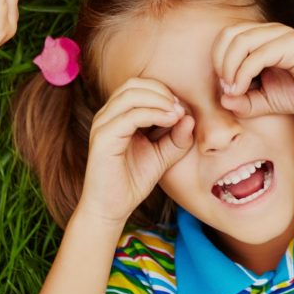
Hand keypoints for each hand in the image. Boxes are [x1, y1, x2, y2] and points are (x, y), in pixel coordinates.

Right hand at [79, 79, 194, 224]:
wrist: (111, 208)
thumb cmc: (133, 181)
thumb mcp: (162, 156)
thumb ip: (176, 138)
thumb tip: (190, 117)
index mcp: (117, 115)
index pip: (138, 86)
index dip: (162, 91)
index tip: (182, 108)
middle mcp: (106, 115)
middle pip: (134, 84)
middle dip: (161, 91)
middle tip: (180, 107)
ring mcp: (102, 124)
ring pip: (131, 94)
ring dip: (159, 99)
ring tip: (177, 113)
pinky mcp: (104, 138)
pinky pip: (130, 116)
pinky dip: (153, 113)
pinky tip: (170, 121)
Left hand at [212, 22, 293, 118]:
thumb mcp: (266, 101)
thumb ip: (244, 101)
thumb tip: (223, 99)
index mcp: (262, 37)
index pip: (227, 36)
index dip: (217, 59)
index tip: (224, 86)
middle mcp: (270, 31)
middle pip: (229, 33)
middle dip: (219, 60)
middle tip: (225, 86)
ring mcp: (282, 35)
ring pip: (240, 40)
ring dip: (229, 66)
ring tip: (233, 89)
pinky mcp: (292, 45)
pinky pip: (258, 54)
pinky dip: (243, 72)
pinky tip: (243, 89)